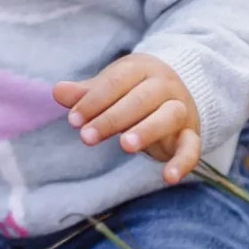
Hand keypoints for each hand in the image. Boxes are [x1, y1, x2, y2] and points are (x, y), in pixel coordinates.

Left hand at [54, 54, 200, 184]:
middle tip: (86, 137)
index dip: (94, 100)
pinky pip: (191, 147)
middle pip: (141, 98)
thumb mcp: (110, 89)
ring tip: (124, 146)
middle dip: (112, 118)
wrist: (179, 91)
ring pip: (168, 116)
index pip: (116, 81)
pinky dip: (183, 162)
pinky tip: (168, 178)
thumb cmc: (132, 91)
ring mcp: (180, 109)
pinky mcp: (190, 134)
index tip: (73, 120)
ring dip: (146, 130)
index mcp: (141, 69)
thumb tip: (57, 91)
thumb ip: (85, 94)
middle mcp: (164, 86)